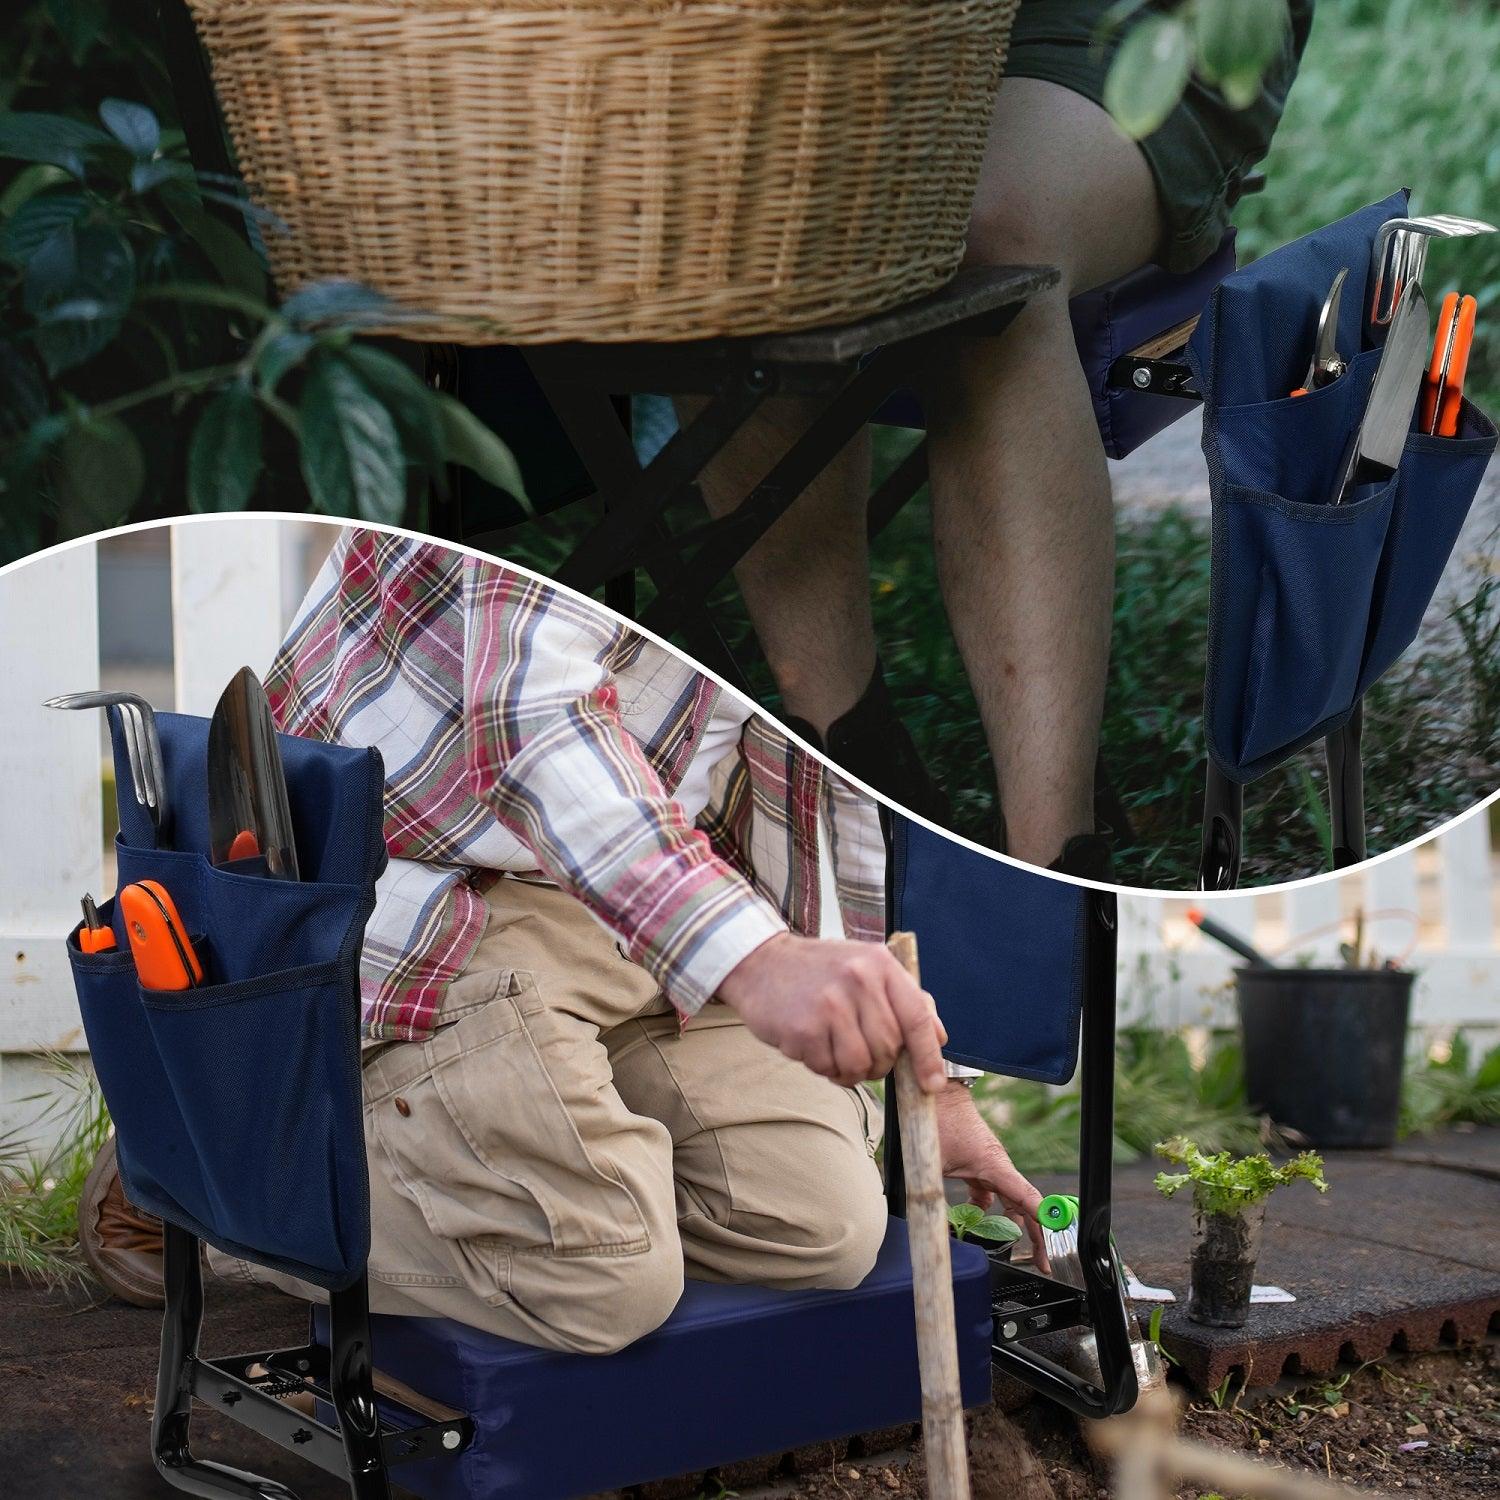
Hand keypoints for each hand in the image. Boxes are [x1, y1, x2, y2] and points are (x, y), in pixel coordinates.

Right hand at [718, 933, 948, 1091]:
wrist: (760, 962)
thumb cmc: (819, 971)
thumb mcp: (866, 967)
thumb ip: (905, 999)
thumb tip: (939, 1036)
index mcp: (879, 964)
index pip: (916, 1017)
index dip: (928, 1056)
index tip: (932, 1085)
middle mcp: (857, 980)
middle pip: (889, 1049)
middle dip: (879, 1063)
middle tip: (859, 1052)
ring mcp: (829, 1005)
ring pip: (860, 1065)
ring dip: (850, 1070)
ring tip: (834, 1051)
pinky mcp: (803, 1028)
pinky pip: (828, 1069)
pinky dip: (822, 1066)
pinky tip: (811, 1044)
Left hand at [935, 1082, 1049, 1271]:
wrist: (938, 1093)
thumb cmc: (939, 1120)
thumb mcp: (932, 1162)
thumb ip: (932, 1194)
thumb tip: (930, 1223)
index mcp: (995, 1165)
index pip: (1027, 1199)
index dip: (1041, 1224)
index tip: (1051, 1245)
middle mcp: (998, 1166)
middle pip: (1024, 1206)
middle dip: (1034, 1236)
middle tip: (1042, 1263)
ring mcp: (990, 1165)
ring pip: (1008, 1199)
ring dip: (1011, 1223)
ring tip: (1015, 1250)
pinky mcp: (979, 1163)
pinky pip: (991, 1190)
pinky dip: (987, 1207)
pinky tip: (976, 1218)